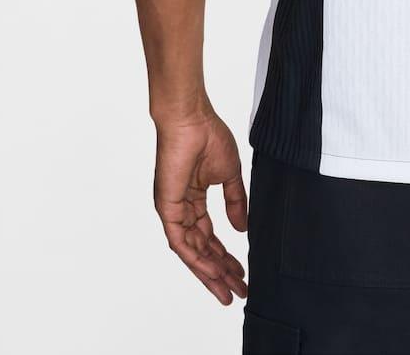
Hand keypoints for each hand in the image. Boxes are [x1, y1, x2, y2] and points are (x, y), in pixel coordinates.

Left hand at [152, 109, 249, 303]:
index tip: (241, 272)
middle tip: (237, 289)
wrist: (191, 119)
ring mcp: (173, 210)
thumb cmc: (208, 136)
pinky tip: (211, 271)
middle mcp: (181, 209)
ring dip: (209, 271)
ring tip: (227, 288)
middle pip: (201, 249)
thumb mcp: (229, 174)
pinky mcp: (167, 208)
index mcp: (194, 199)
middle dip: (219, 270)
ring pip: (191, 251)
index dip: (224, 256)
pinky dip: (196, 258)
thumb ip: (235, 202)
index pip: (209, 236)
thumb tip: (242, 228)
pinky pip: (181, 242)